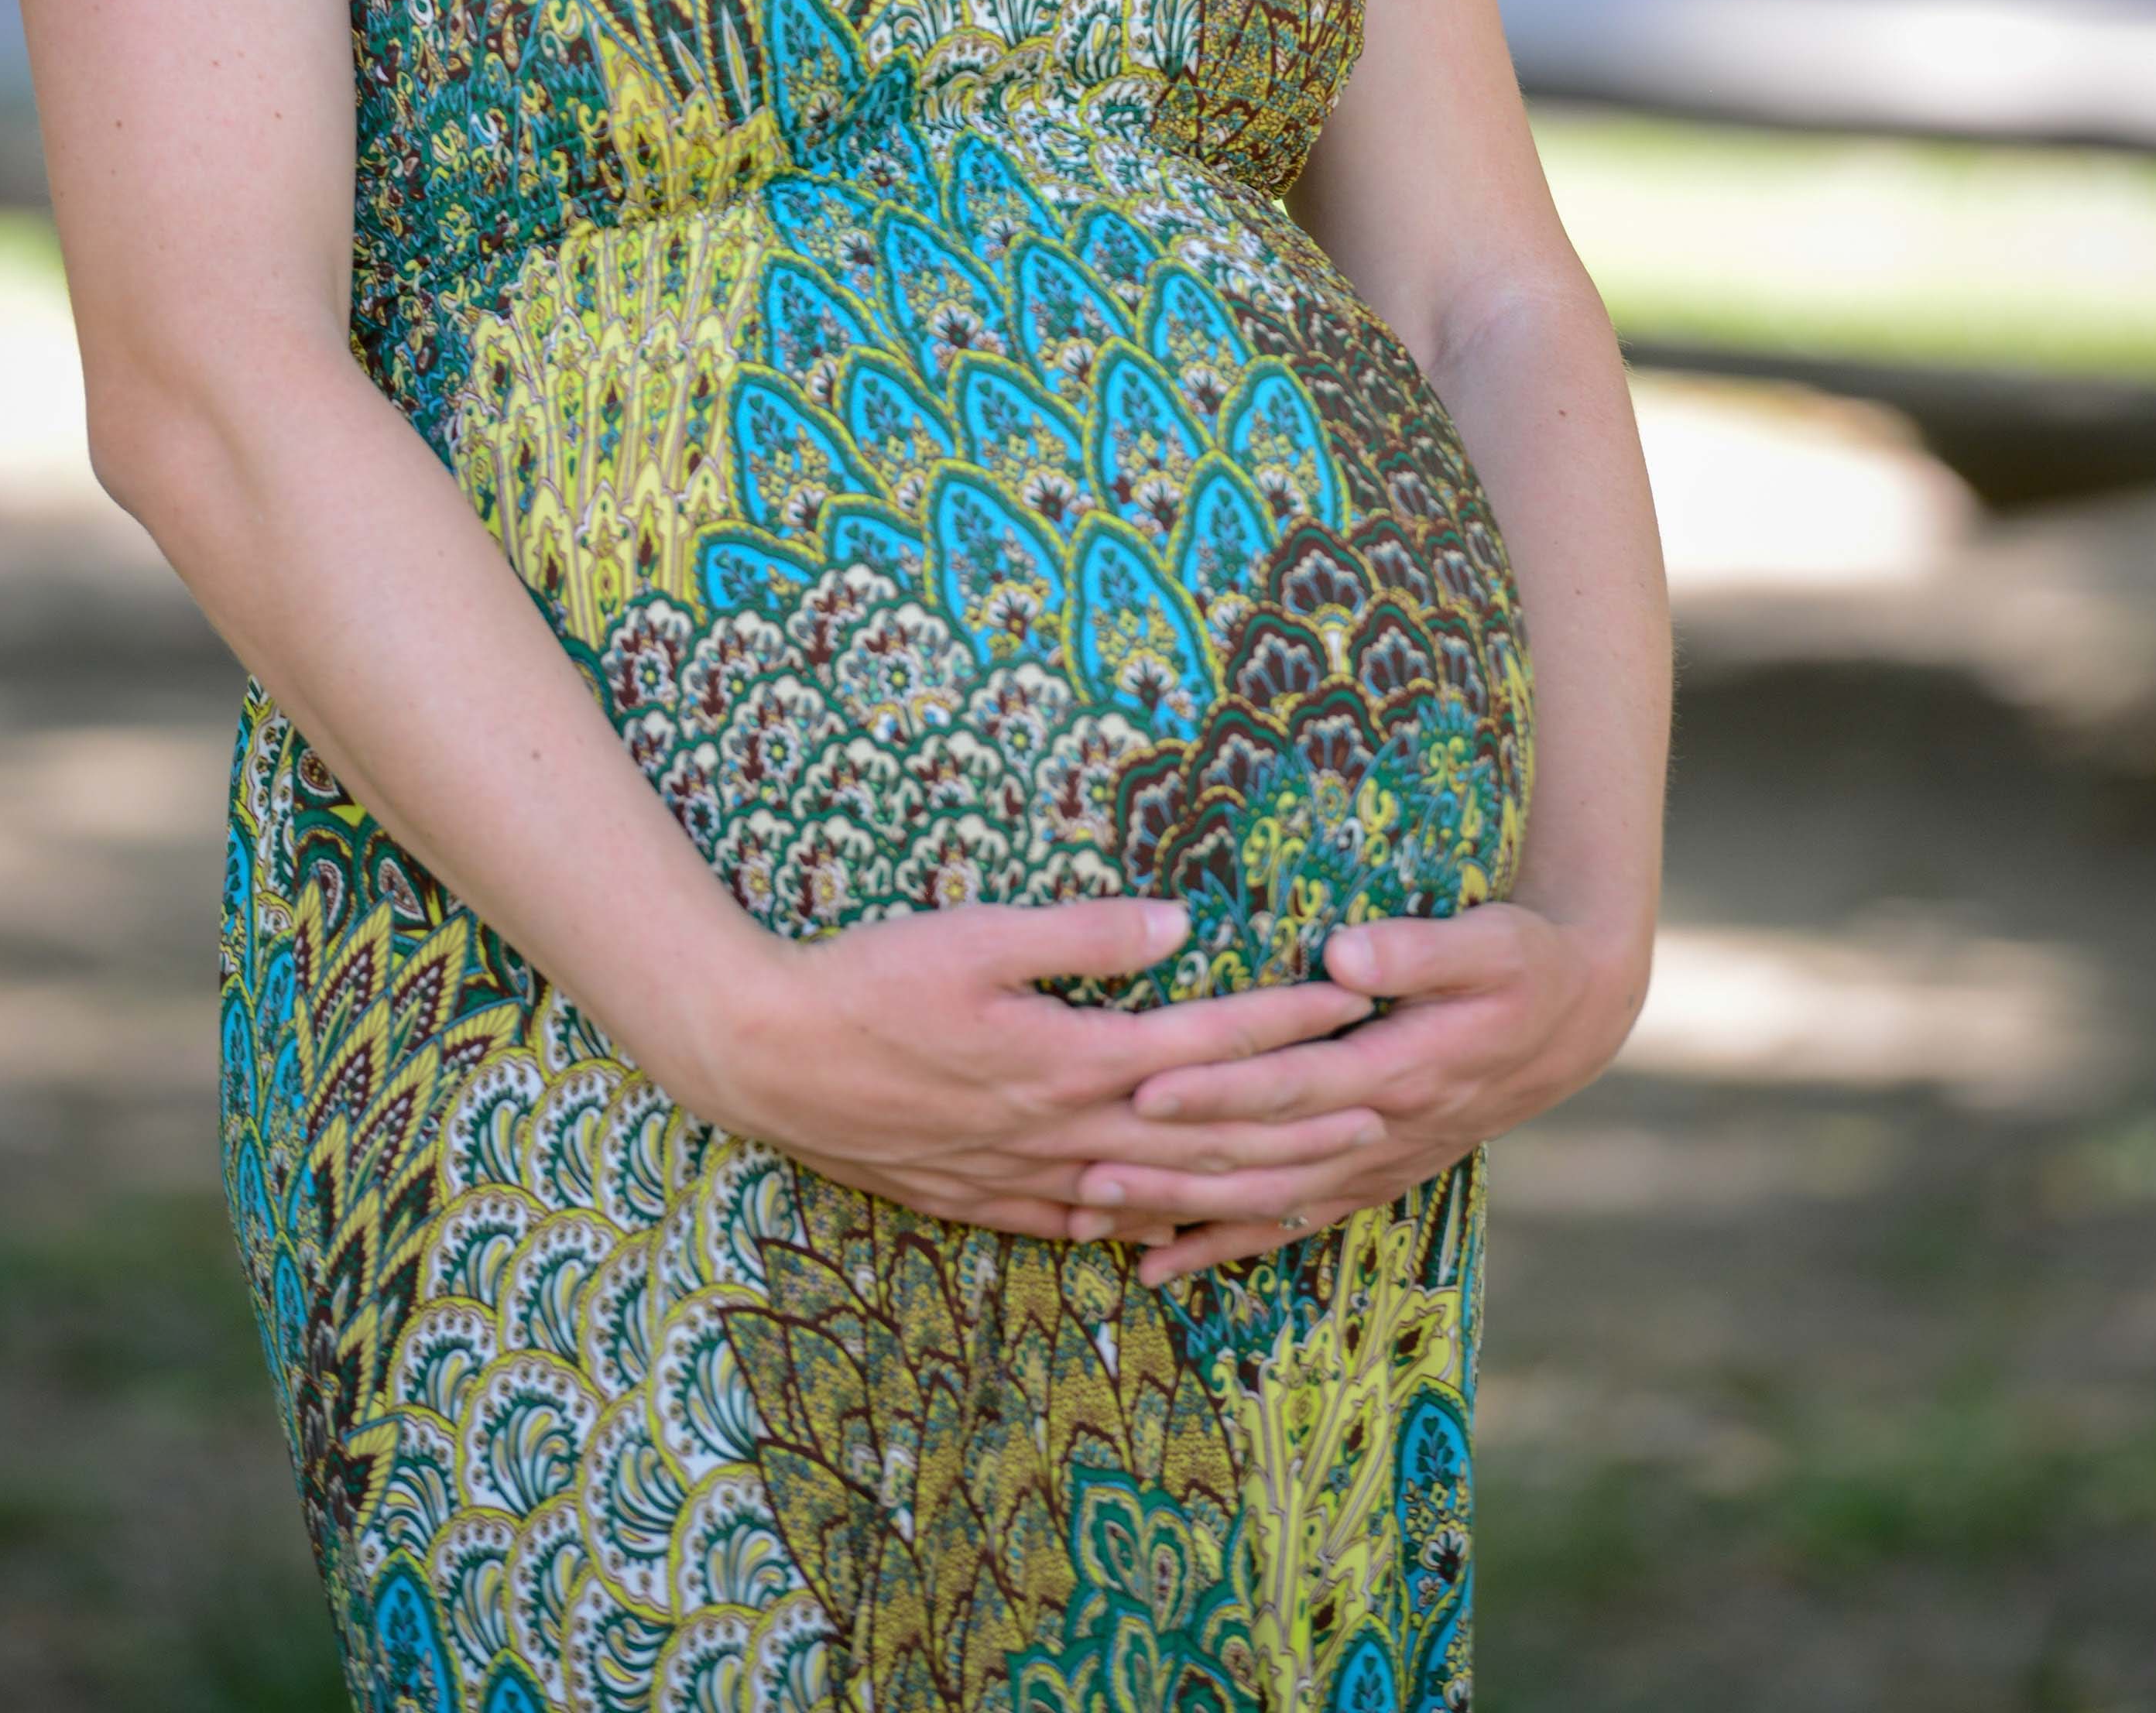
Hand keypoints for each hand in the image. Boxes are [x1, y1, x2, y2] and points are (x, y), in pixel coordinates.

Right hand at [701, 894, 1378, 1240]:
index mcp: (1070, 1057)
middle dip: (1305, 1121)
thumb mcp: (976, 934)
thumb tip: (1181, 924)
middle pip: (1209, 1135)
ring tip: (1321, 1179)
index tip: (1354, 1001)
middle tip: (1387, 1105)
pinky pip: (1094, 1228)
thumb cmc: (869, 980)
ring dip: (1250, 1187)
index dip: (1286, 1023)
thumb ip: (1085, 934)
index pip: (1208, 1045)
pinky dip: (1156, 1230)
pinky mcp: (988, 1199)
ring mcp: (1028, 1176)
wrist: (768, 1061)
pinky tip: (1187, 1231)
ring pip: (1165, 1195)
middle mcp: (1065, 1130)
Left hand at [1064, 901, 1652, 1285]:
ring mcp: (1375, 1164)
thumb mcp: (1490, 942)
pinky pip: (1289, 1222)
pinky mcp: (1369, 1178)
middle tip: (1085, 1165)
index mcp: (1403, 1068)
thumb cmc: (1523, 964)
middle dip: (1174, 1165)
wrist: (1571, 1021)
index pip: (1295, 1084)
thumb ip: (1419, 951)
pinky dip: (1222, 1247)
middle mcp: (1382, 1130)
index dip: (1222, 1088)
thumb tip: (1344, 952)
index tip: (1147, 1087)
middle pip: (1263, 1155)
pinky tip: (1155, 1265)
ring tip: (1094, 1213)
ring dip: (1180, 1212)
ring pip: (1265, 1201)